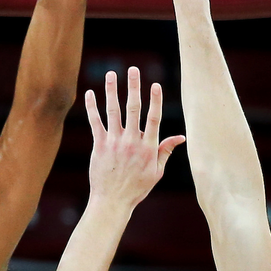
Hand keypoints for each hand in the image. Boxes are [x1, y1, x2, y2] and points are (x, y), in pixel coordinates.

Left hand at [85, 68, 183, 209]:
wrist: (112, 201)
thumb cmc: (136, 188)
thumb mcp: (156, 172)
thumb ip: (166, 151)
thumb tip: (181, 137)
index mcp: (148, 148)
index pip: (154, 119)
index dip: (155, 101)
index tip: (155, 85)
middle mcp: (131, 142)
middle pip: (133, 109)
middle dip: (133, 87)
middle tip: (133, 69)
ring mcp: (114, 142)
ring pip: (113, 111)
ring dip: (111, 91)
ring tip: (111, 74)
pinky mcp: (100, 146)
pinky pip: (95, 123)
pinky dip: (92, 108)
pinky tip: (90, 94)